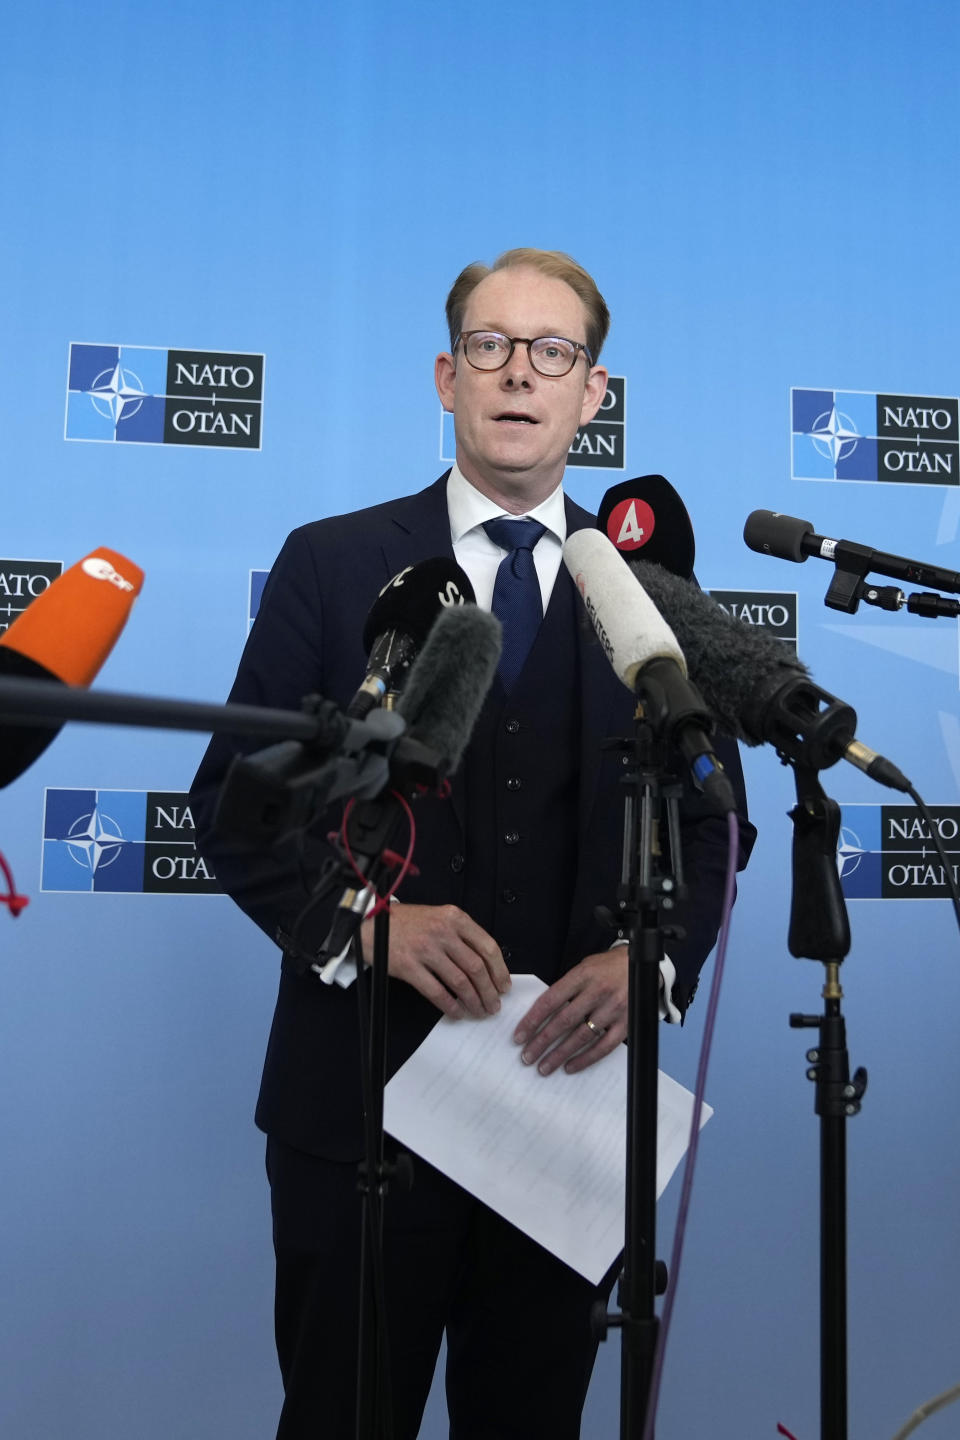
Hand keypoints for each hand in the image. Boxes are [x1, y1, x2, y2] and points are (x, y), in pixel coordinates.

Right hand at [359, 903, 510, 1018]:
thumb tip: (486, 965)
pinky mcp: (409, 967)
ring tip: (480, 1011)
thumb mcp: (439, 917)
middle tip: (494, 1005)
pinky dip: (451, 1006)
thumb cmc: (407, 922)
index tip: (504, 985)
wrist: (372, 923)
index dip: (499, 970)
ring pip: (460, 982)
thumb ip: (461, 935)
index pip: (487, 946)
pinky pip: (437, 992)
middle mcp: (443, 932)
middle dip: (490, 991)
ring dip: (474, 1001)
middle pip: (476, 968)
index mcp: (455, 918)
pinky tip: (457, 1012)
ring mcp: (426, 950)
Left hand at [512, 950, 627, 1075]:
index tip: (519, 1036)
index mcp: (583, 975)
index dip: (532, 1020)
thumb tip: (542, 1013)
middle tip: (527, 1056)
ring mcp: (613, 1009)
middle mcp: (597, 992)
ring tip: (544, 1066)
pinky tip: (571, 1066)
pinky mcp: (626, 1023)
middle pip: (563, 1021)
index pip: (551, 1001)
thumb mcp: (584, 967)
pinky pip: (604, 1046)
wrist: (640, 964)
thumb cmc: (608, 966)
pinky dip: (586, 1058)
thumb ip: (566, 988)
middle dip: (542, 1041)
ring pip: (581, 1036)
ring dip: (560, 1054)